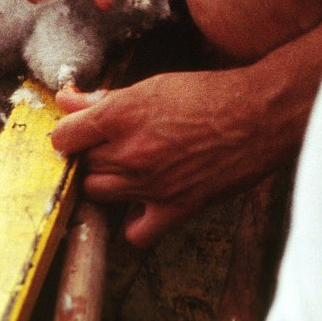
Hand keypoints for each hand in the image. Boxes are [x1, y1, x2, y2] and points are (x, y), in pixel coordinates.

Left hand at [52, 68, 281, 247]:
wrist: (259, 115)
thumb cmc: (207, 95)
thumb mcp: (148, 87)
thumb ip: (101, 98)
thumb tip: (65, 98)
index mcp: (120, 116)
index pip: (63, 137)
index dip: (68, 134)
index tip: (79, 133)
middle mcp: (129, 152)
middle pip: (82, 165)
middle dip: (90, 155)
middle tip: (111, 146)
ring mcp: (150, 184)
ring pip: (98, 193)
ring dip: (106, 182)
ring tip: (126, 169)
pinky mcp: (175, 208)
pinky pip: (134, 233)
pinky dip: (132, 223)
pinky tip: (140, 205)